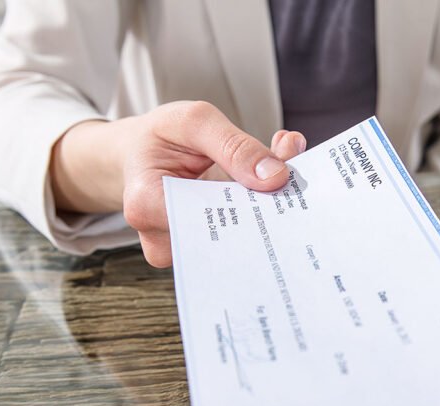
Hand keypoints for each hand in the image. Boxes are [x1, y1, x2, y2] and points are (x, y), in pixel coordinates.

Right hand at [50, 101, 305, 266]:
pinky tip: (277, 180)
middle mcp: (166, 238)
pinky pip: (245, 235)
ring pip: (243, 239)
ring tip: (288, 170)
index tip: (283, 182)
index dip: (250, 204)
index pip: (206, 219)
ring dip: (269, 205)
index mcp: (147, 205)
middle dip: (267, 205)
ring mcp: (189, 249)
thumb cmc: (161, 137)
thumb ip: (234, 146)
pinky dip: (264, 208)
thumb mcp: (193, 122)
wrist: (142, 153)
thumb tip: (276, 177)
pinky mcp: (209, 249)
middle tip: (297, 177)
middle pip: (230, 236)